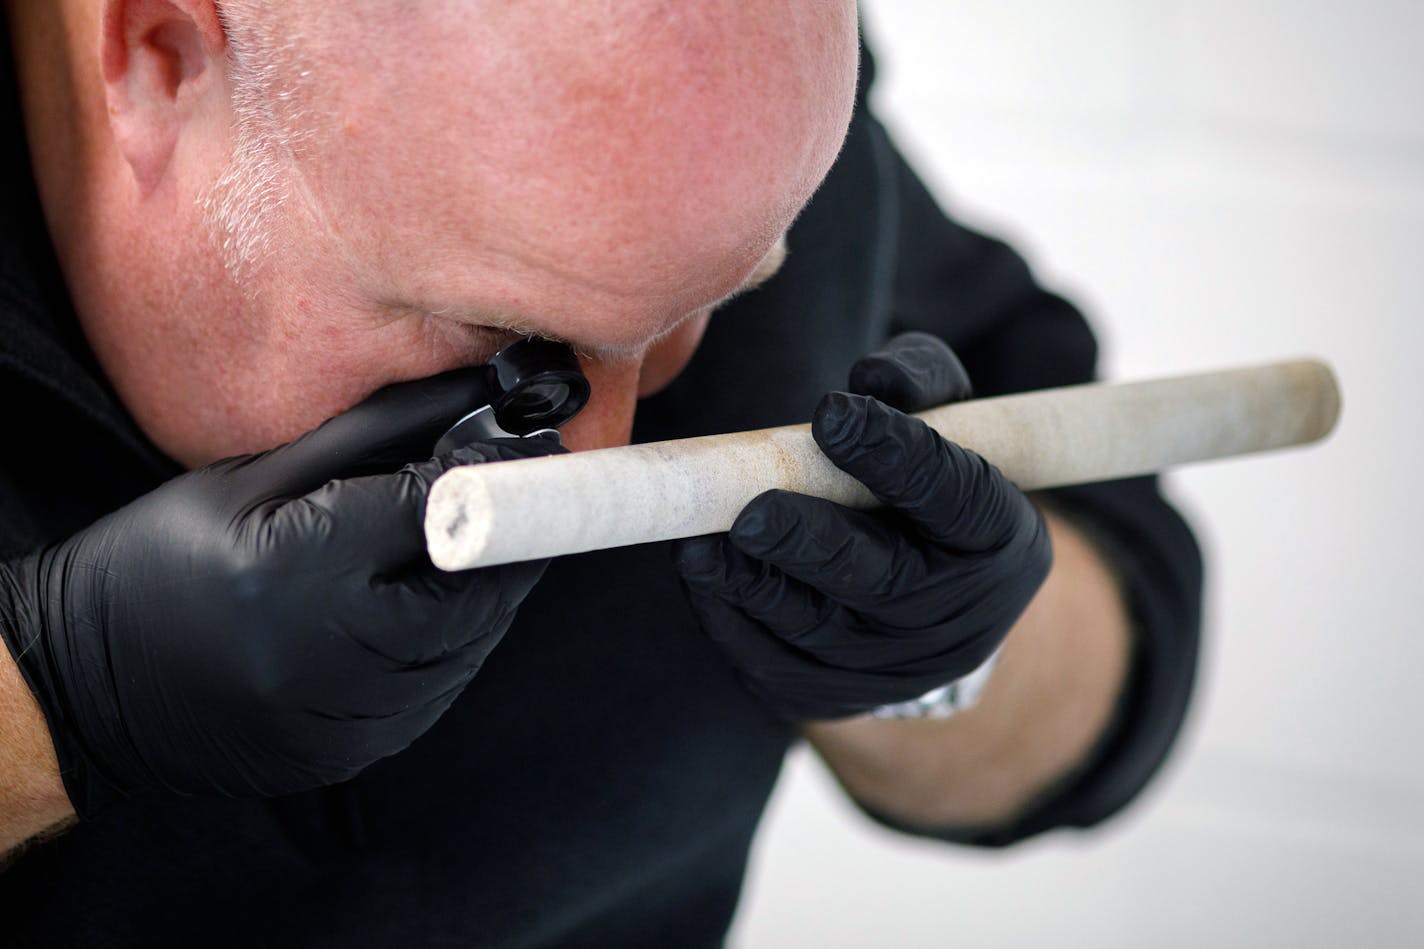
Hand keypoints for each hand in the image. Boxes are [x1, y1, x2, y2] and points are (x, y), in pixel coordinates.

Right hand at [0, 369, 563, 815]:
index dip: (504, 475)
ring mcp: (348, 717)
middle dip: (510, 539)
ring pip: (471, 644)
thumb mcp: (254, 477)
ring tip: (468, 548)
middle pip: (477, 588)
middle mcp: (335, 653)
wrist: (85, 686)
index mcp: (302, 567)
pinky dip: (450, 644)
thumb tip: (470, 395)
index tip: (538, 447)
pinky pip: (438, 690)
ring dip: (486, 593)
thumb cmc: (163, 562)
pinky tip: (423, 610)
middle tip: (518, 497)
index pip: (446, 513)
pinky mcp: (354, 754)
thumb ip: (372, 435)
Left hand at [674, 332, 1051, 720]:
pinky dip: (729, 619)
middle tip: (752, 513)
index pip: (954, 497)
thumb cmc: (928, 490)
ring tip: (702, 544)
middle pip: (882, 583)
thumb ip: (922, 386)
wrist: (929, 610)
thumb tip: (872, 376)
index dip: (896, 455)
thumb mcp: (951, 427)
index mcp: (998, 537)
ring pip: (816, 630)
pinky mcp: (829, 697)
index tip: (833, 411)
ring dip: (753, 586)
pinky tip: (702, 573)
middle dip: (811, 545)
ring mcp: (892, 668)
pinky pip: (771, 664)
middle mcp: (955, 614)